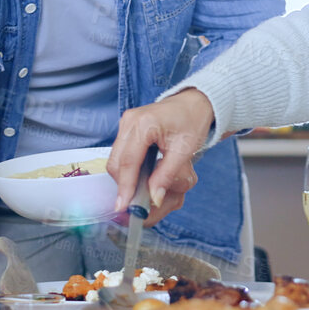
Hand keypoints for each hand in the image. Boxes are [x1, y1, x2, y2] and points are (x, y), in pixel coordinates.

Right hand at [109, 89, 214, 225]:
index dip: (125, 187)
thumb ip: (166, 175)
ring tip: (139, 192)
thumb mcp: (183, 151)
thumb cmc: (192, 122)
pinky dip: (127, 167)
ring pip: (115, 158)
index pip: (128, 161)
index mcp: (144, 124)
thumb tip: (153, 199)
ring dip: (124, 177)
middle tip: (133, 204)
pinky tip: (140, 176)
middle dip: (123, 184)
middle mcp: (129, 121)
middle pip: (116, 161)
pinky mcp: (126, 127)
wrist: (194, 103)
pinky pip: (120, 152)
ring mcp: (125, 122)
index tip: (123, 206)